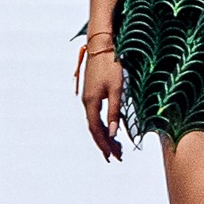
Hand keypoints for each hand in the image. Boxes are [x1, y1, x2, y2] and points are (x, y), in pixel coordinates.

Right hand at [76, 46, 123, 162]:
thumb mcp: (117, 89)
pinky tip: (110, 128)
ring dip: (104, 135)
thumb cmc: (111, 66)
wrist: (102, 46)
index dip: (104, 144)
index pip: (96, 130)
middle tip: (115, 156)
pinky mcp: (91, 93)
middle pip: (94, 128)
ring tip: (115, 147)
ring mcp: (87, 97)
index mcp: (91, 103)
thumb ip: (115, 112)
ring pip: (94, 122)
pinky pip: (95, 114)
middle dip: (104, 143)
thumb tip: (113, 133)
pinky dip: (103, 125)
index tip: (112, 156)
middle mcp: (86, 102)